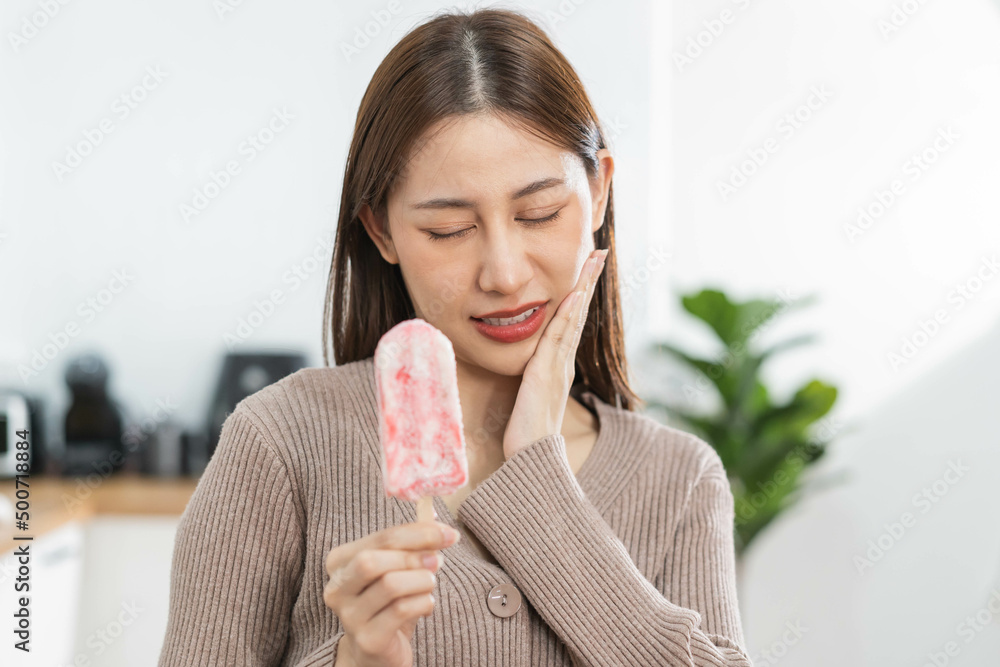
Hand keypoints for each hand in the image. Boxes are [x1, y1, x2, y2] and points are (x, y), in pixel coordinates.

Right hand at [325, 521, 460, 666]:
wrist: (377, 651)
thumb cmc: (388, 602)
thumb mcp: (396, 568)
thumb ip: (411, 545)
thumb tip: (438, 524)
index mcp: (340, 562)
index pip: (381, 538)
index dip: (419, 533)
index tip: (447, 533)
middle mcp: (337, 588)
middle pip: (373, 560)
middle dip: (413, 557)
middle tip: (438, 560)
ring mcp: (349, 616)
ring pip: (390, 585)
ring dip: (421, 580)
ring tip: (429, 584)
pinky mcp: (368, 639)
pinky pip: (402, 610)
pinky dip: (423, 602)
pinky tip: (426, 605)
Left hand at [502, 247, 608, 459]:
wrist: (531, 457)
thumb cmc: (526, 432)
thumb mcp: (526, 393)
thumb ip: (529, 375)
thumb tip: (525, 362)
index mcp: (557, 363)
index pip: (571, 319)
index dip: (579, 292)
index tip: (586, 267)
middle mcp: (562, 360)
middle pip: (579, 312)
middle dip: (588, 280)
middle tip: (599, 252)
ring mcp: (558, 365)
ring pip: (573, 318)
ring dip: (582, 287)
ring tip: (592, 261)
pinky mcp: (546, 373)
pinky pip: (559, 336)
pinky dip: (568, 314)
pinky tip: (573, 294)